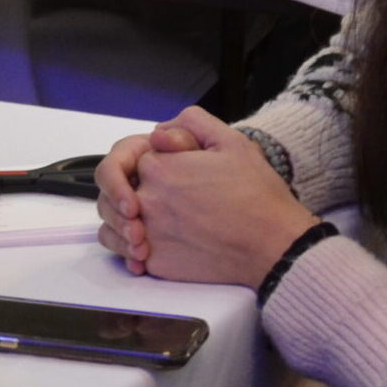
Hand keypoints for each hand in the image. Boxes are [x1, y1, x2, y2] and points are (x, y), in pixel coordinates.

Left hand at [116, 107, 316, 286]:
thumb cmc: (257, 195)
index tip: (180, 172)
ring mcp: (149, 233)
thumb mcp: (231, 141)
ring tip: (146, 221)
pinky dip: (127, 247)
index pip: (136, 158)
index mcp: (159, 167)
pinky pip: (121, 251)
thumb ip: (191, 123)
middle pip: (118, 189)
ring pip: (112, 221)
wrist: (275, 245)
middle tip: (163, 197)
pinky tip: (146, 244)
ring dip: (122, 219)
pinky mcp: (155, 263)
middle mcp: (147, 200)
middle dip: (131, 189)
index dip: (157, 162)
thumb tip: (160, 132)